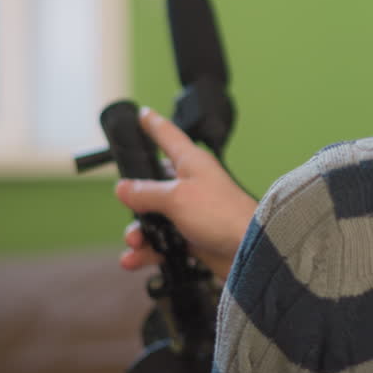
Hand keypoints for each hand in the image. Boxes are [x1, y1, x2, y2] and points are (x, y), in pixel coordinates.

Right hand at [114, 107, 256, 280]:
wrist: (248, 250)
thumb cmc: (223, 214)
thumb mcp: (177, 197)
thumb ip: (147, 192)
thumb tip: (123, 188)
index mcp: (191, 163)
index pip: (168, 136)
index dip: (154, 125)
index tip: (143, 113)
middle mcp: (191, 184)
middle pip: (153, 185)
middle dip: (135, 201)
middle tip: (129, 210)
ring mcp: (192, 212)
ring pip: (154, 218)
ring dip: (139, 232)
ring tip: (135, 242)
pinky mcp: (193, 236)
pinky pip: (162, 242)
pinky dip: (148, 250)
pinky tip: (136, 258)